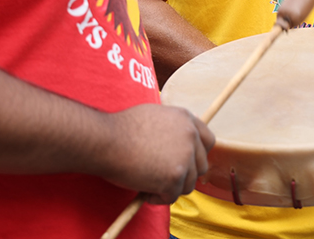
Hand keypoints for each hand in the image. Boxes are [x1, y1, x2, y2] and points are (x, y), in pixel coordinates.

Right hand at [99, 104, 214, 204]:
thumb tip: (184, 134)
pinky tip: (143, 191)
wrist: (105, 140)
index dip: (197, 155)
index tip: (184, 163)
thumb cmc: (121, 129)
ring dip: (171, 188)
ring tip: (148, 184)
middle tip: (162, 177)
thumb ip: (173, 125)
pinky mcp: (174, 177)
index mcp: (186, 119)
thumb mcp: (154, 115)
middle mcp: (190, 135)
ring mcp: (184, 156)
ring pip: (188, 184)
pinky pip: (172, 196)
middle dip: (183, 175)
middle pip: (201, 166)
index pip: (208, 141)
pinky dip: (158, 198)